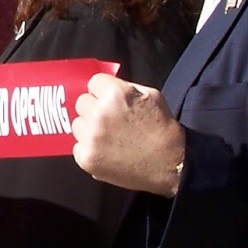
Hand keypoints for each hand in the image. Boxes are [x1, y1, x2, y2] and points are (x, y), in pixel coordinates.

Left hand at [72, 74, 186, 195]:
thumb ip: (125, 87)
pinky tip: (106, 152)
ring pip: (77, 125)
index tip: (109, 101)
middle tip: (109, 120)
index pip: (93, 82)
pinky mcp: (87, 158)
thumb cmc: (162, 128)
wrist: (170, 164)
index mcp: (114, 93)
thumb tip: (105, 87)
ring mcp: (91, 137)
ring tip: (109, 138)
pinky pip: (78, 147)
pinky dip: (89, 150)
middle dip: (93, 109)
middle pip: (81, 102)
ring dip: (89, 129)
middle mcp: (99, 113)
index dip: (102, 92)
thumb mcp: (150, 95)